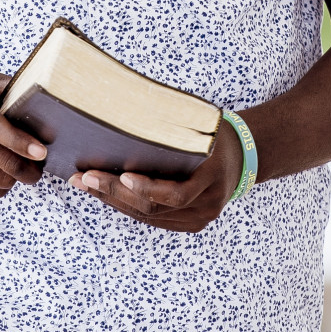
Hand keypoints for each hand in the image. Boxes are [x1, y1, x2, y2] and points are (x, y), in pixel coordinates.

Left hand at [73, 116, 244, 231]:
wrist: (245, 154)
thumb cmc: (216, 132)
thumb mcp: (203, 124)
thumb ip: (175, 126)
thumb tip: (128, 109)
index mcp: (213, 178)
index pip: (176, 194)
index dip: (145, 188)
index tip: (121, 175)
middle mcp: (208, 204)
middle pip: (155, 209)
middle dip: (115, 193)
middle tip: (85, 178)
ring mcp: (201, 217)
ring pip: (150, 217)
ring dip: (114, 201)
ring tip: (86, 184)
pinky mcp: (191, 223)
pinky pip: (155, 219)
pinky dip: (128, 206)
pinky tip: (106, 193)